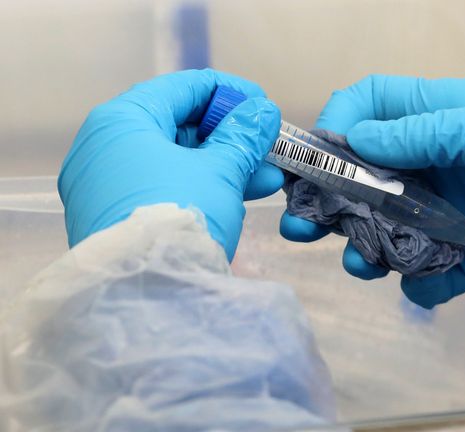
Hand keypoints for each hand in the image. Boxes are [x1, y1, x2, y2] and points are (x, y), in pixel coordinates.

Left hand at [59, 69, 281, 259]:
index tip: (264, 106)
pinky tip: (240, 197)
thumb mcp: (220, 171)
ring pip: (176, 162)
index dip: (231, 93)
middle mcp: (105, 146)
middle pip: (178, 126)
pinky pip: (164, 188)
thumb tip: (263, 112)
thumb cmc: (180, 215)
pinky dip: (200, 188)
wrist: (143, 295)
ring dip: (225, 166)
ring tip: (269, 178)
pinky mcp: (114, 217)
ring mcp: (105, 185)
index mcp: (123, 120)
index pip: (183, 87)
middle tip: (269, 146)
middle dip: (232, 137)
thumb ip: (243, 136)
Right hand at [280, 75, 464, 307]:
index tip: (318, 156)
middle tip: (302, 224)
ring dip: (364, 246)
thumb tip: (356, 140)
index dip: (338, 125)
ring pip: (387, 229)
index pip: (372, 108)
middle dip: (329, 198)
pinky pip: (430, 275)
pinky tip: (421, 286)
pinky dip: (419, 285)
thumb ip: (426, 132)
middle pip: (365, 176)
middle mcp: (439, 164)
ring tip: (358, 261)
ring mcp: (453, 213)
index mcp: (443, 118)